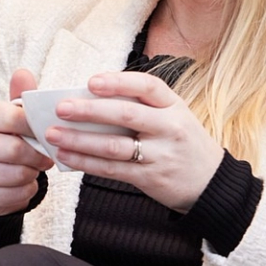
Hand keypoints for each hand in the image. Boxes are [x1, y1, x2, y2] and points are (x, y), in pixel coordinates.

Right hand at [0, 68, 55, 215]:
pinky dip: (25, 192)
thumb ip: (23, 97)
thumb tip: (22, 73)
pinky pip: (13, 196)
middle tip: (46, 157)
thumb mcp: (17, 117)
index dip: (36, 127)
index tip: (47, 133)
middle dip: (38, 156)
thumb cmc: (11, 140)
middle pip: (15, 150)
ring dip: (32, 174)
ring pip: (16, 175)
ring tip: (33, 169)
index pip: (12, 118)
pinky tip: (23, 185)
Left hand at [47, 71, 224, 212]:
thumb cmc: (181, 142)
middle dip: (90, 110)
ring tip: (53, 134)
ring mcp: (161, 155)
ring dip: (80, 140)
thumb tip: (88, 99)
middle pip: (126, 115)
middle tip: (60, 108)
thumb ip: (141, 107)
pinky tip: (67, 156)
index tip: (91, 81)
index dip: (119, 82)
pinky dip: (86, 163)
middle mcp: (170, 128)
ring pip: (114, 146)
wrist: (212, 183)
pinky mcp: (150, 178)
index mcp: (174, 106)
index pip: (148, 86)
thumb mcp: (173, 117)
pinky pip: (112, 169)